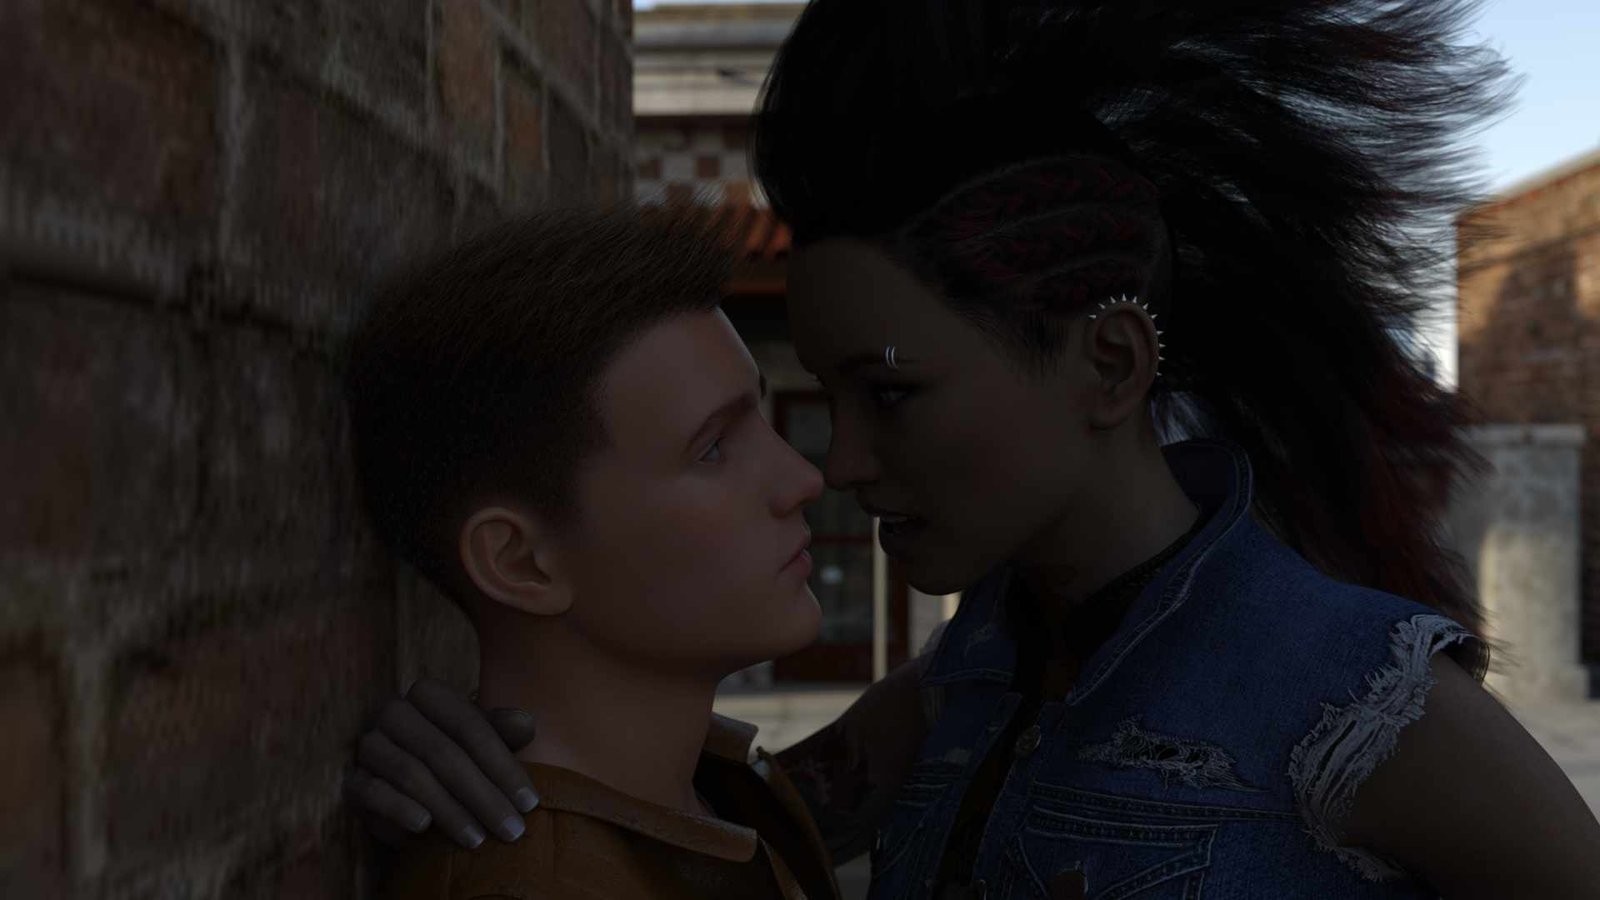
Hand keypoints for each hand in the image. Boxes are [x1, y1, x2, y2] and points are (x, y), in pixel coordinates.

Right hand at [344, 677, 538, 848]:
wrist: (411, 781)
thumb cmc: (459, 753)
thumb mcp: (485, 740)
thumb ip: (506, 730)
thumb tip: (526, 724)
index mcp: (429, 693)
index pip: (471, 729)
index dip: (504, 767)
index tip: (529, 803)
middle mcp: (394, 711)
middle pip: (444, 754)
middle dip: (483, 796)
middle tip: (511, 830)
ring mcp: (370, 744)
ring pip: (412, 775)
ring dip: (449, 811)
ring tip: (477, 838)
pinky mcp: (353, 779)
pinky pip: (374, 793)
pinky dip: (400, 810)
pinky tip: (424, 827)